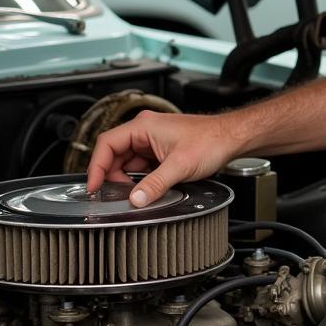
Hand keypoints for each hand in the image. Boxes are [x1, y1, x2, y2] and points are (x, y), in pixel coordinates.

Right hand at [86, 110, 239, 206]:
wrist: (232, 138)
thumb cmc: (212, 140)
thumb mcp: (180, 166)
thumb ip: (155, 184)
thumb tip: (135, 199)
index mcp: (144, 126)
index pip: (107, 144)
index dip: (96, 166)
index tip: (93, 186)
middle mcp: (146, 130)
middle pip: (115, 154)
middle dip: (113, 176)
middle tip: (115, 195)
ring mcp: (153, 140)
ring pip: (128, 161)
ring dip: (128, 178)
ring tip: (134, 193)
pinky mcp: (161, 150)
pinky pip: (142, 165)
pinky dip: (140, 178)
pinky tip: (146, 188)